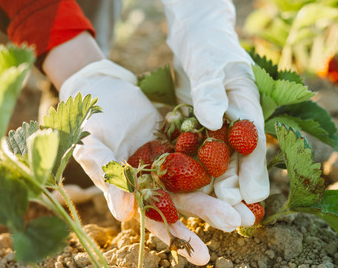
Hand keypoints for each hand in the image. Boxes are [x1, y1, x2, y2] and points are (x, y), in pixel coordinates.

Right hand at [60, 60, 240, 265]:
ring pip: (198, 178)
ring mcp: (169, 159)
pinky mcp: (180, 138)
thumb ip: (108, 176)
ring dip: (221, 191)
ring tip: (247, 207)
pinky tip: (241, 167)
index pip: (155, 216)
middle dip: (209, 213)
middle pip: (184, 200)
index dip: (176, 234)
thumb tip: (123, 214)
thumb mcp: (93, 147)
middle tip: (236, 223)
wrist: (101, 87)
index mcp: (132, 189)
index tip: (198, 253)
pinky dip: (221, 159)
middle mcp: (153, 179)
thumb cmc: (90, 121)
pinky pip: (202, 150)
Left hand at [163, 0, 269, 205]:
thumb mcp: (209, 61)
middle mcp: (235, 119)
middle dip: (237, 188)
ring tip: (219, 214)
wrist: (193, 30)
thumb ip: (210, 89)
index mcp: (246, 103)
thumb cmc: (207, 42)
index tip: (252, 197)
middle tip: (236, 218)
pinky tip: (188, 193)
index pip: (252, 142)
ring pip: (218, 161)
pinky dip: (194, 172)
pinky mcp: (197, 126)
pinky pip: (197, 153)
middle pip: (238, 159)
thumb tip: (212, 119)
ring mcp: (217, 124)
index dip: (253, 171)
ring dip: (218, 187)